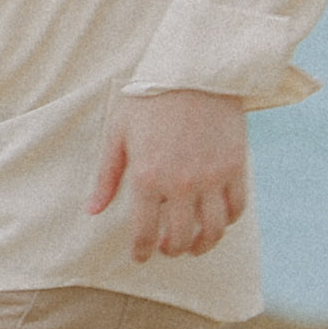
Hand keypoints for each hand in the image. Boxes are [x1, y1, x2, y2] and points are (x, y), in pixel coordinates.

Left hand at [86, 90, 248, 262]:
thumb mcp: (118, 134)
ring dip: (201, 245)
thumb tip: (92, 211)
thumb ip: (106, 176)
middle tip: (165, 249)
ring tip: (193, 245)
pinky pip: (235, 208)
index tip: (140, 257)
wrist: (193, 71)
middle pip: (179, 238)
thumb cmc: (149, 99)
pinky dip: (226, 223)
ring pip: (212, 231)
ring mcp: (211, 178)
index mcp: (147, 177)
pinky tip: (215, 222)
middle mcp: (181, 184)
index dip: (141, 252)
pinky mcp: (235, 168)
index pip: (144, 233)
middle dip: (170, 251)